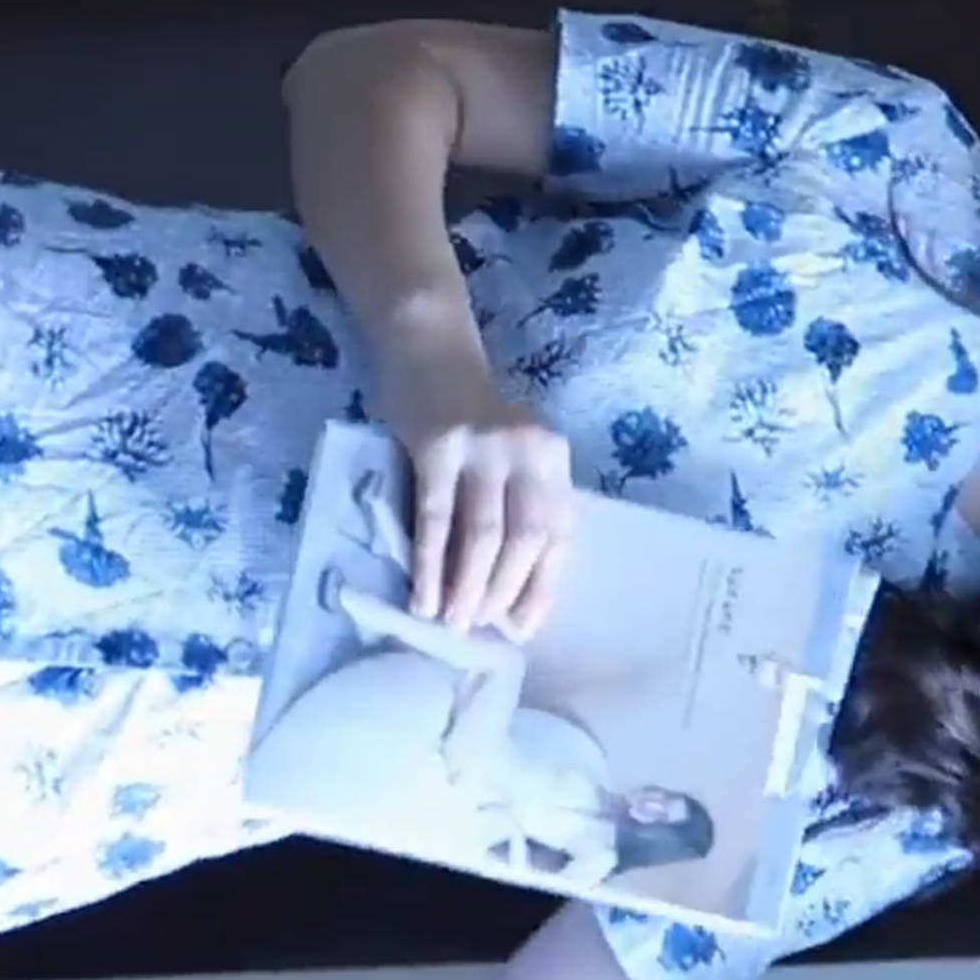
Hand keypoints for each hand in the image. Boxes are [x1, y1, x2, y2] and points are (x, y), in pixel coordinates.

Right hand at [378, 352, 575, 637]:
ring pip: (481, 535)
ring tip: (451, 623)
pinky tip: (422, 596)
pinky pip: (434, 519)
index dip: (542, 587)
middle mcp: (528, 452)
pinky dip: (429, 564)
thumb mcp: (512, 454)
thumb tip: (506, 589)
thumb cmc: (470, 415)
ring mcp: (482, 449)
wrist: (428, 350)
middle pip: (523, 539)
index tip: (522, 630)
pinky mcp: (437, 447)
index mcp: (554, 459)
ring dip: (467, 587)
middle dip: (502, 593)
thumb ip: (518, 503)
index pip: (557, 534)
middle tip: (479, 630)